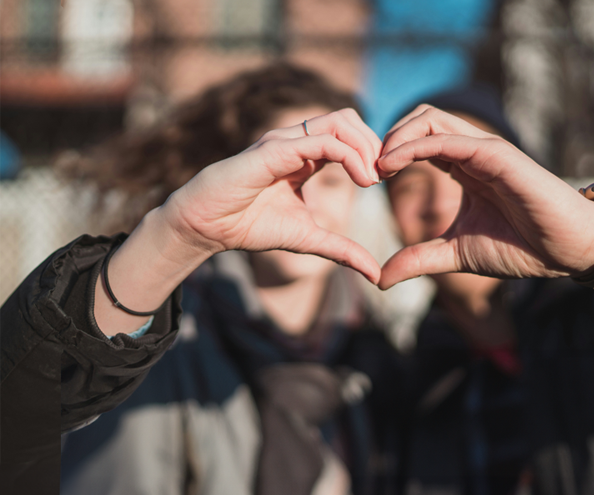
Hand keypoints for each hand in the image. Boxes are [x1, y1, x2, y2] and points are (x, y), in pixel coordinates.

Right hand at [162, 108, 381, 282]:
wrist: (207, 227)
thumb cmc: (250, 226)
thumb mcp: (309, 240)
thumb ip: (342, 251)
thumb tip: (375, 275)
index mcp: (305, 156)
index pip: (349, 136)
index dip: (372, 153)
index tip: (384, 181)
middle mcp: (296, 142)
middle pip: (349, 119)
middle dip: (374, 144)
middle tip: (384, 176)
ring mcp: (284, 142)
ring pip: (339, 122)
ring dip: (365, 146)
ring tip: (373, 178)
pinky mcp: (274, 150)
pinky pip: (320, 141)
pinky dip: (349, 156)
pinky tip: (362, 181)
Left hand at [376, 106, 593, 288]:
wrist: (563, 252)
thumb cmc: (519, 248)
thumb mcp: (455, 254)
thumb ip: (418, 259)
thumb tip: (380, 279)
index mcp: (463, 168)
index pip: (418, 141)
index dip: (388, 154)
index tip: (367, 180)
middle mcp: (471, 152)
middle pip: (420, 119)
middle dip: (387, 137)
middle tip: (367, 170)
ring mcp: (485, 150)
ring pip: (431, 118)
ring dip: (396, 136)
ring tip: (377, 166)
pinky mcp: (497, 155)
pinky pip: (449, 139)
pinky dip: (416, 145)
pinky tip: (393, 164)